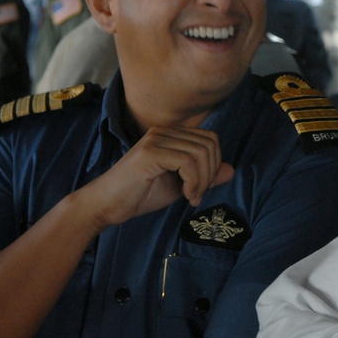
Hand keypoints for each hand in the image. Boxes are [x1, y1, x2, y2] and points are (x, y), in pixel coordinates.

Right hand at [83, 125, 234, 230]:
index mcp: (169, 135)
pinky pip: (188, 162)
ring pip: (201, 152)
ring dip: (203, 180)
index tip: (202, 189)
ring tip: (192, 197)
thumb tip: (231, 170)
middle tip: (198, 195)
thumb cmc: (139, 196)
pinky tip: (186, 195)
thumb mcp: (179, 186)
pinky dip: (194, 182)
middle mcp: (163, 131)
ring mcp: (155, 139)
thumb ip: (204, 176)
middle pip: (209, 144)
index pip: (210, 139)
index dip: (214, 165)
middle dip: (211, 173)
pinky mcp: (150, 152)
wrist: (106, 206)